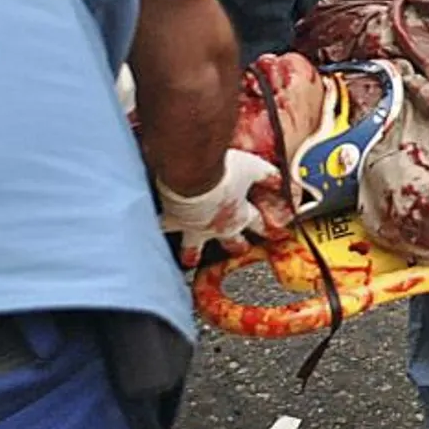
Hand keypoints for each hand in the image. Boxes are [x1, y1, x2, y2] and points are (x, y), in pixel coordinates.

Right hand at [158, 149, 287, 267]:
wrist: (191, 175)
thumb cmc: (221, 172)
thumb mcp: (252, 168)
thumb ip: (266, 175)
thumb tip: (280, 179)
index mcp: (238, 215)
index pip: (256, 224)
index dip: (265, 227)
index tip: (271, 233)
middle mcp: (216, 226)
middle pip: (228, 240)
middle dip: (235, 245)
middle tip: (238, 250)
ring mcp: (192, 227)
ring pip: (192, 246)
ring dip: (192, 253)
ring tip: (189, 260)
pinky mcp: (169, 221)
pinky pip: (161, 230)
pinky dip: (155, 231)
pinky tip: (149, 235)